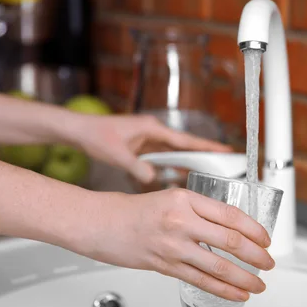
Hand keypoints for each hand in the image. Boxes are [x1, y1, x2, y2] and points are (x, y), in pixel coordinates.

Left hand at [67, 114, 230, 182]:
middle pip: (186, 145)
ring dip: (191, 161)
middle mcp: (154, 132)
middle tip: (227, 162)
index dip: (206, 147)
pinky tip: (184, 175)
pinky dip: (176, 165)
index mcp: (152, 128)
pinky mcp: (144, 147)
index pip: (185, 140)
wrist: (79, 131)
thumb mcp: (116, 154)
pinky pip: (166, 157)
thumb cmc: (96, 136)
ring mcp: (150, 139)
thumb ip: (135, 166)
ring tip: (211, 171)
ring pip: (177, 152)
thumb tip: (152, 178)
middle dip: (205, 154)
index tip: (226, 151)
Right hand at [77, 188, 274, 301]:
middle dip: (256, 255)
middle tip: (269, 262)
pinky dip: (223, 290)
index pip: (230, 214)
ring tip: (258, 284)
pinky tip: (236, 293)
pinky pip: (200, 281)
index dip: (254, 229)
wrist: (100, 223)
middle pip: (230, 241)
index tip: (265, 239)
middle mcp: (181, 221)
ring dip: (244, 278)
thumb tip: (229, 228)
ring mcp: (173, 245)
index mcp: (186, 199)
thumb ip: (199, 211)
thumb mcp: (171, 198)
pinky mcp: (165, 266)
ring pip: (218, 266)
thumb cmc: (133, 210)